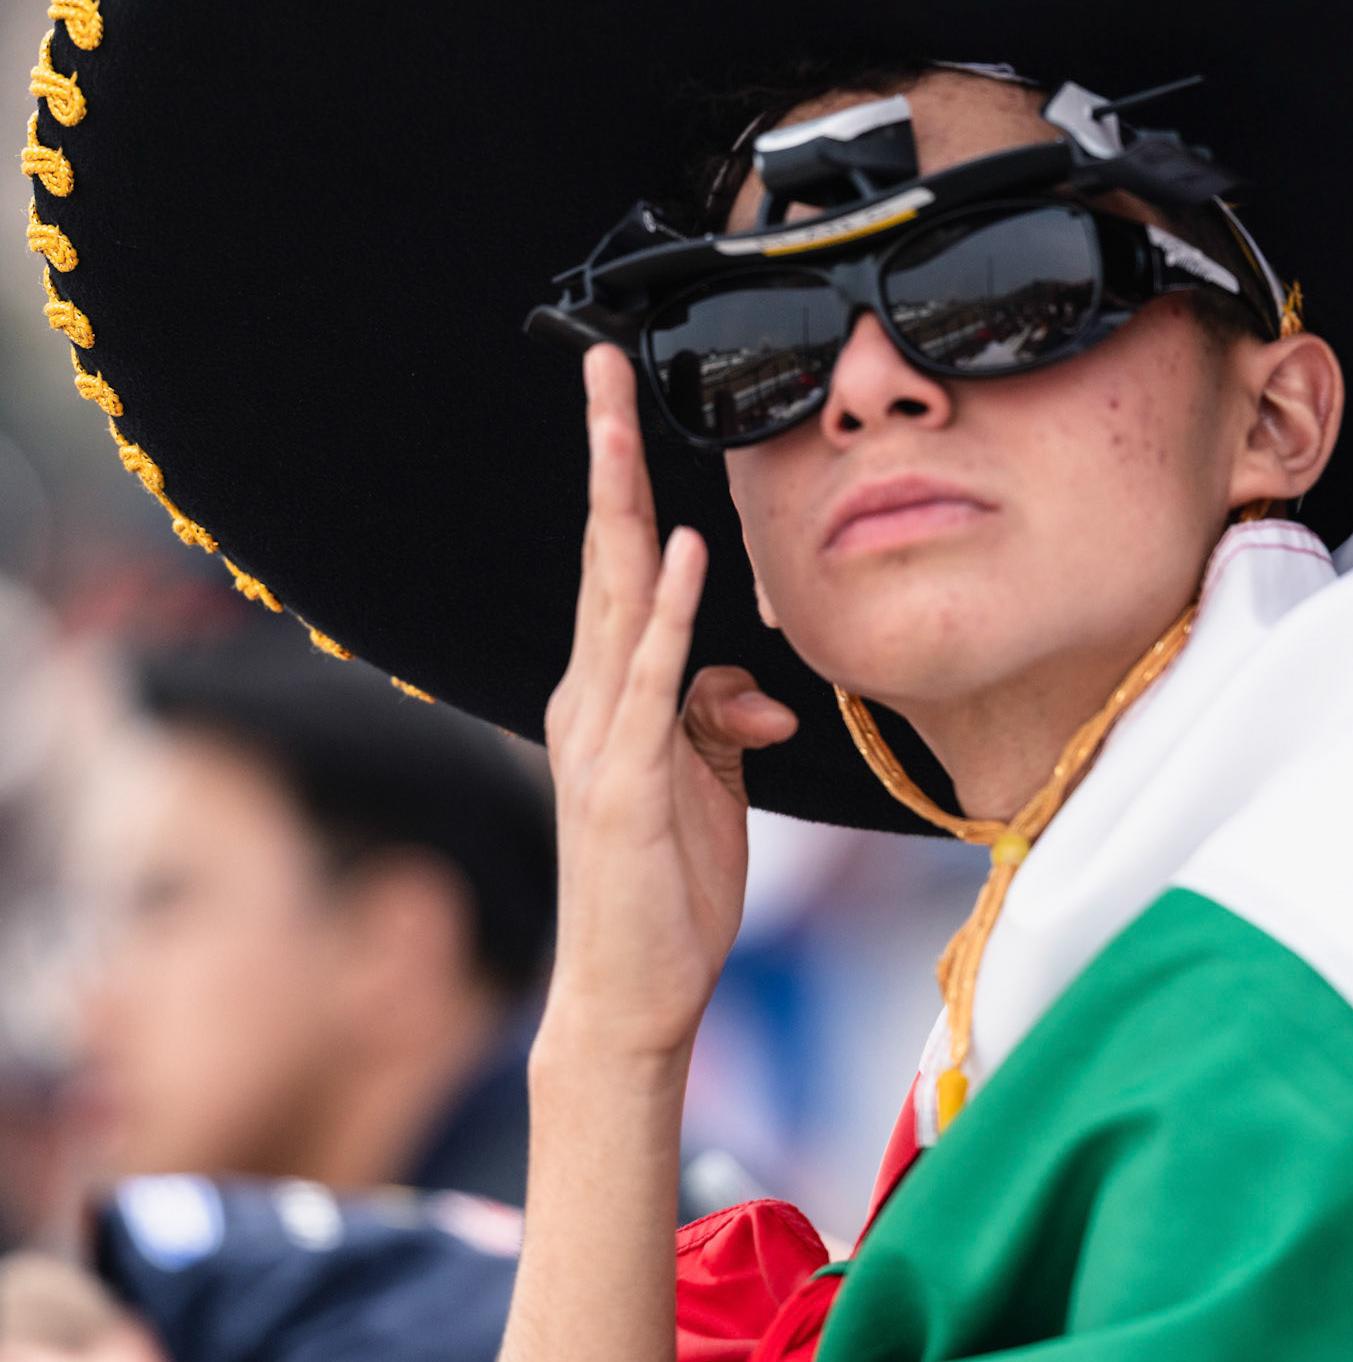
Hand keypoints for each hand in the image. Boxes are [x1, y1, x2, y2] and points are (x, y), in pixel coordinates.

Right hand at [540, 345, 796, 1075]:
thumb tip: (754, 686)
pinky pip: (651, 682)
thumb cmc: (666, 886)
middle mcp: (590, 695)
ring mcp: (600, 736)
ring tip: (621, 421)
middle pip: (604, 551)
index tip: (620, 398)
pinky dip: (667, 614)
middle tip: (601, 365)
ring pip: (614, 595)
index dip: (622, 477)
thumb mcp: (710, 779)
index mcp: (607, 689)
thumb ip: (720, 711)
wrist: (630, 996)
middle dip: (605, 454)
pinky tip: (684, 553)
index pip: (621, 562)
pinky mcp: (627, 784)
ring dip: (622, 503)